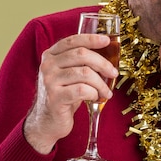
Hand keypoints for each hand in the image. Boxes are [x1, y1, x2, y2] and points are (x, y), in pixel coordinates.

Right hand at [23, 34, 118, 153]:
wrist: (47, 121)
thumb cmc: (64, 95)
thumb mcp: (68, 74)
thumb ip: (80, 62)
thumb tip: (109, 53)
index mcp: (50, 55)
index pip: (72, 40)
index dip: (91, 39)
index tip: (107, 40)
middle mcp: (47, 65)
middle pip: (82, 54)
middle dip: (103, 63)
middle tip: (113, 73)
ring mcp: (49, 81)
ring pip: (85, 73)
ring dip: (101, 83)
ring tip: (106, 92)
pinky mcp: (55, 98)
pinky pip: (82, 90)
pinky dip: (94, 93)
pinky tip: (95, 98)